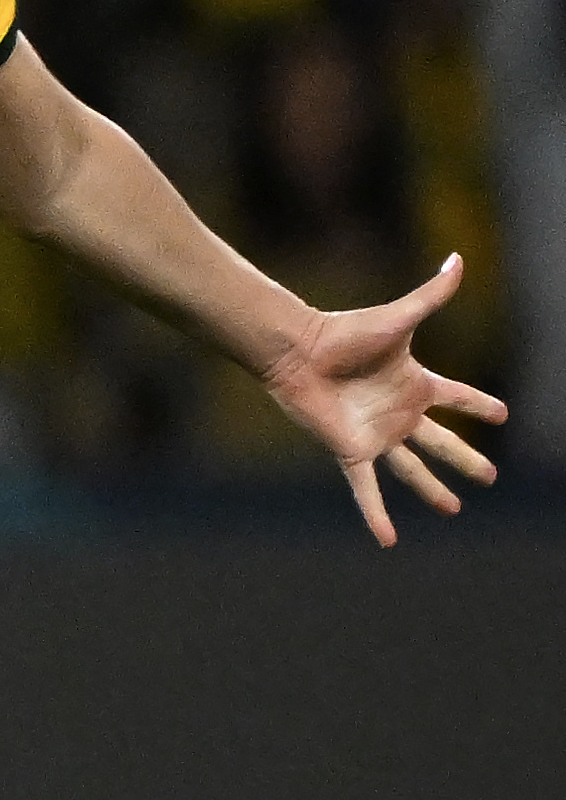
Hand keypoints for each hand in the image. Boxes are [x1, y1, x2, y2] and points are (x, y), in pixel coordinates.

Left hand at [256, 253, 507, 546]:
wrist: (298, 352)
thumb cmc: (345, 333)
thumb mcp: (399, 317)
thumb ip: (432, 294)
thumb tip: (459, 259)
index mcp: (416, 382)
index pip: (459, 397)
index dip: (479, 405)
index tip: (501, 413)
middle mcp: (400, 412)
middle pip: (443, 442)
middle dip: (466, 459)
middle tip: (489, 477)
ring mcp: (378, 434)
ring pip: (413, 470)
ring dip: (432, 491)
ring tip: (453, 509)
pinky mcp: (352, 451)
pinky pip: (367, 490)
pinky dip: (376, 515)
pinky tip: (388, 541)